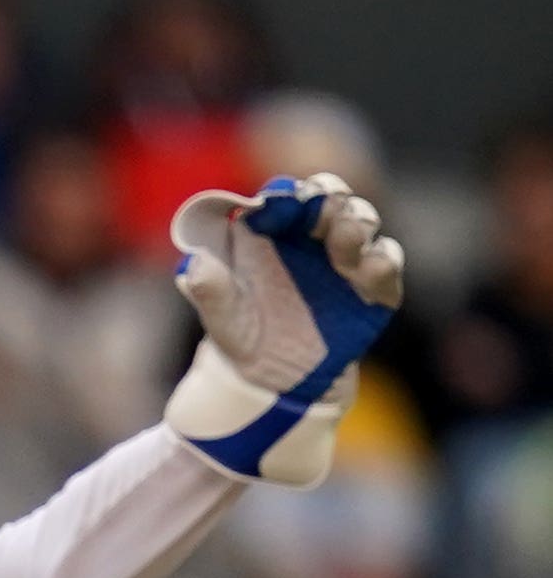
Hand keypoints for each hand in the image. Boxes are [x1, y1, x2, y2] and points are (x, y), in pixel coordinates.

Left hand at [166, 172, 405, 487]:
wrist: (276, 384)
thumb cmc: (242, 339)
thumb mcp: (219, 317)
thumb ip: (208, 288)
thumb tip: (191, 264)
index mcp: (273, 234)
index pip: (286, 197)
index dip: (287, 194)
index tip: (281, 200)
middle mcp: (312, 238)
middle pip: (331, 199)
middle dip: (330, 197)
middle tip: (322, 205)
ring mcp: (347, 259)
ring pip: (363, 221)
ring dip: (356, 223)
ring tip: (344, 237)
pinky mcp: (374, 286)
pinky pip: (387, 262)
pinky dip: (382, 260)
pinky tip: (369, 268)